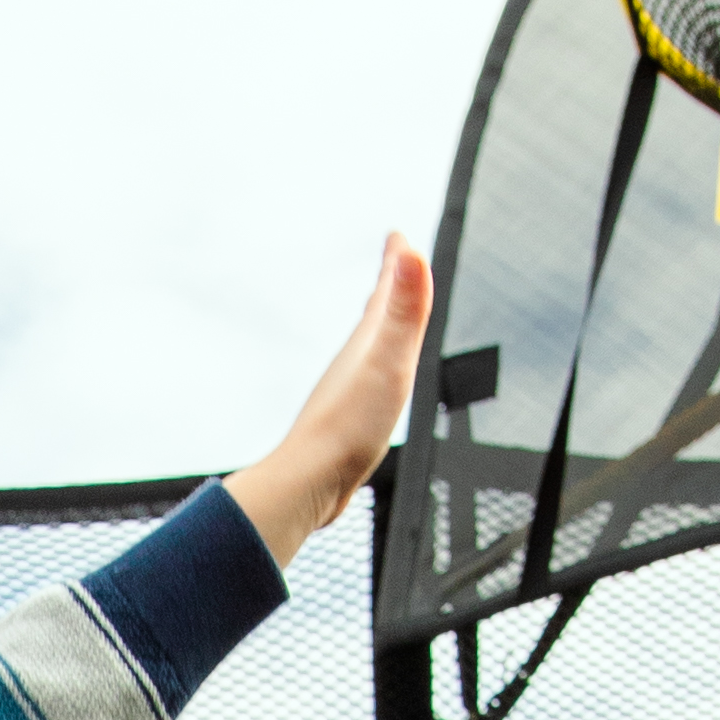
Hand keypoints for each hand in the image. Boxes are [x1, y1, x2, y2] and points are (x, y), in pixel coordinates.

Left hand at [226, 233, 435, 568]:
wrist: (310, 482)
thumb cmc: (348, 427)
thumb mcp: (387, 360)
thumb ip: (402, 309)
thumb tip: (410, 251)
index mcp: (366, 343)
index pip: (385, 292)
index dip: (396, 262)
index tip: (398, 236)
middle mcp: (353, 362)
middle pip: (374, 316)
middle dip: (388, 289)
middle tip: (395, 264)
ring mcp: (347, 391)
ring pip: (367, 350)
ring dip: (378, 328)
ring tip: (382, 320)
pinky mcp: (346, 423)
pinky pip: (365, 385)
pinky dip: (373, 372)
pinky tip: (369, 387)